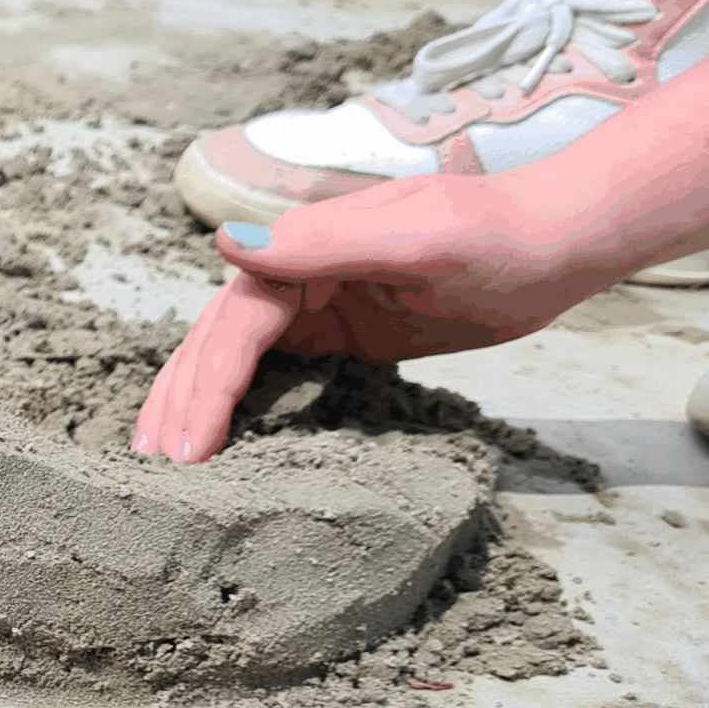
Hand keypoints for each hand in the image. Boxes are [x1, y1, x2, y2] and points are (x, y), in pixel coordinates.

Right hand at [133, 175, 614, 462]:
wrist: (560, 241)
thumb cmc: (501, 236)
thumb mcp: (418, 235)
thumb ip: (323, 241)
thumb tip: (225, 242)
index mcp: (300, 250)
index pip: (234, 328)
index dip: (204, 391)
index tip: (184, 452)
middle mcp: (294, 274)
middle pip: (216, 345)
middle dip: (179, 406)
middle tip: (148, 472)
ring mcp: (315, 305)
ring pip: (236, 361)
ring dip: (195, 408)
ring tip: (160, 462)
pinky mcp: (340, 333)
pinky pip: (276, 375)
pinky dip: (240, 409)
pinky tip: (221, 444)